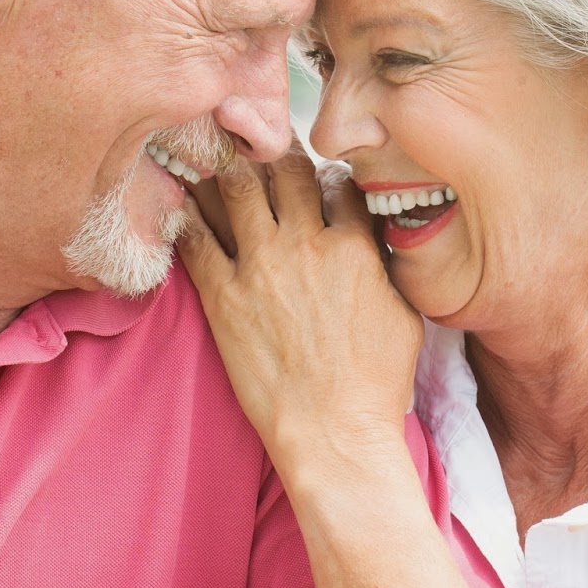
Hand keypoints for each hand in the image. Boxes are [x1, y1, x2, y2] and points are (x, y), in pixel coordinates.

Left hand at [178, 143, 423, 472]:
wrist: (332, 433)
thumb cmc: (375, 384)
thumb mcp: (403, 313)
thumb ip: (385, 263)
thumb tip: (376, 237)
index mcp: (354, 247)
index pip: (339, 180)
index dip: (328, 171)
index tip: (317, 173)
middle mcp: (305, 245)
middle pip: (285, 170)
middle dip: (276, 156)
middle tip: (263, 154)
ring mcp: (259, 267)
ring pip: (236, 189)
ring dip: (228, 172)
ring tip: (218, 164)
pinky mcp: (222, 296)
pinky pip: (196, 238)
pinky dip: (189, 216)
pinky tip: (183, 207)